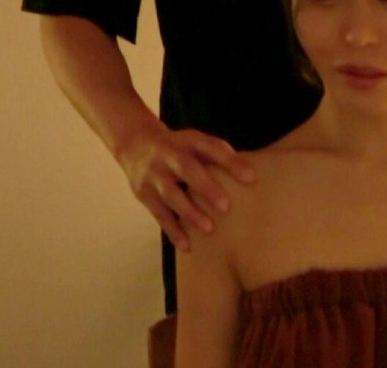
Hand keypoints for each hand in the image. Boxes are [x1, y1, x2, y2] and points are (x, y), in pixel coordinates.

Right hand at [114, 123, 254, 251]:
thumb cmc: (181, 149)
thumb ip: (220, 155)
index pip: (211, 148)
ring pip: (170, 194)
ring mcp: (154, 175)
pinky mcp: (144, 194)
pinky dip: (172, 230)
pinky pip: (159, 213)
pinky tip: (186, 245)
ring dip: (189, 212)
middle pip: (187, 169)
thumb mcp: (197, 143)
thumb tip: (250, 175)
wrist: (136, 145)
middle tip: (226, 207)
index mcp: (188, 140)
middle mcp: (168, 155)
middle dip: (206, 188)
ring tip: (209, 229)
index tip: (251, 178)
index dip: (230, 162)